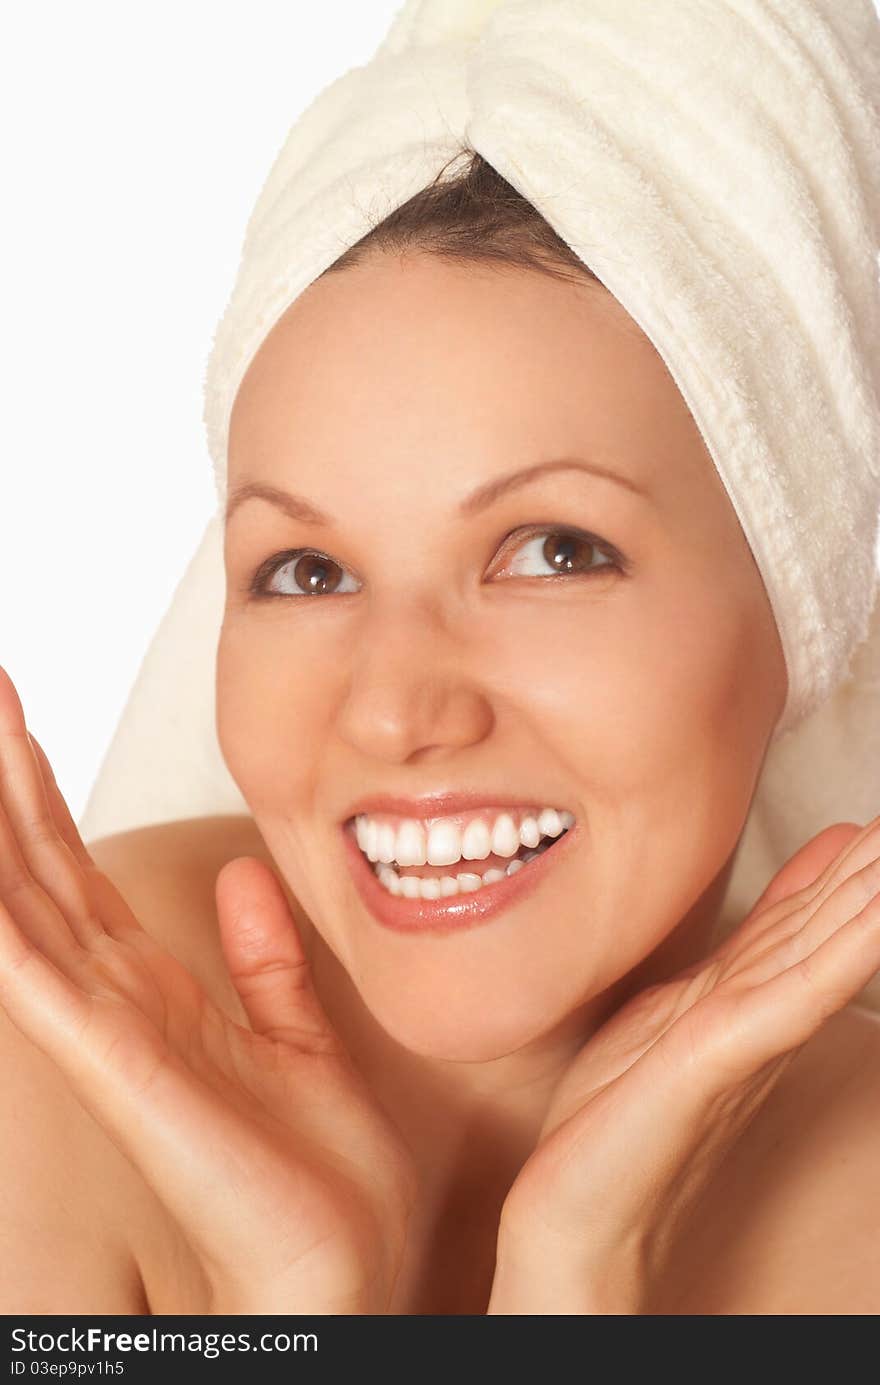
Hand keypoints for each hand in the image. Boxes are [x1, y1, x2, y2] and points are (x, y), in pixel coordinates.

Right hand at [0, 665, 415, 1314]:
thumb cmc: (320, 1170)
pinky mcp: (116, 1065)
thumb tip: (242, 874)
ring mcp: (105, 1033)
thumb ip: (265, 958)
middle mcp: (115, 1002)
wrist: (342, 1264)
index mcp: (156, 991)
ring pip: (25, 904)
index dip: (42, 797)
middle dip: (9, 779)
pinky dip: (2, 921)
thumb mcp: (300, 1032)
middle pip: (39, 869)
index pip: (79, 873)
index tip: (18, 720)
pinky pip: (38, 977)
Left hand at [488, 815, 879, 1313]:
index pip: (810, 916)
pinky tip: (873, 921)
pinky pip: (790, 996)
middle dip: (876, 871)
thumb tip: (749, 919)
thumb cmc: (612, 1116)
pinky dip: (840, 955)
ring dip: (873, 899)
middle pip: (832, 921)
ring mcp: (742, 1034)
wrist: (571, 1216)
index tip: (878, 823)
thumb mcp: (667, 1011)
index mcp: (742, 996)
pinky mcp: (717, 1058)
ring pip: (827, 947)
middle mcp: (756, 1011)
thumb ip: (721, 961)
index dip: (854, 868)